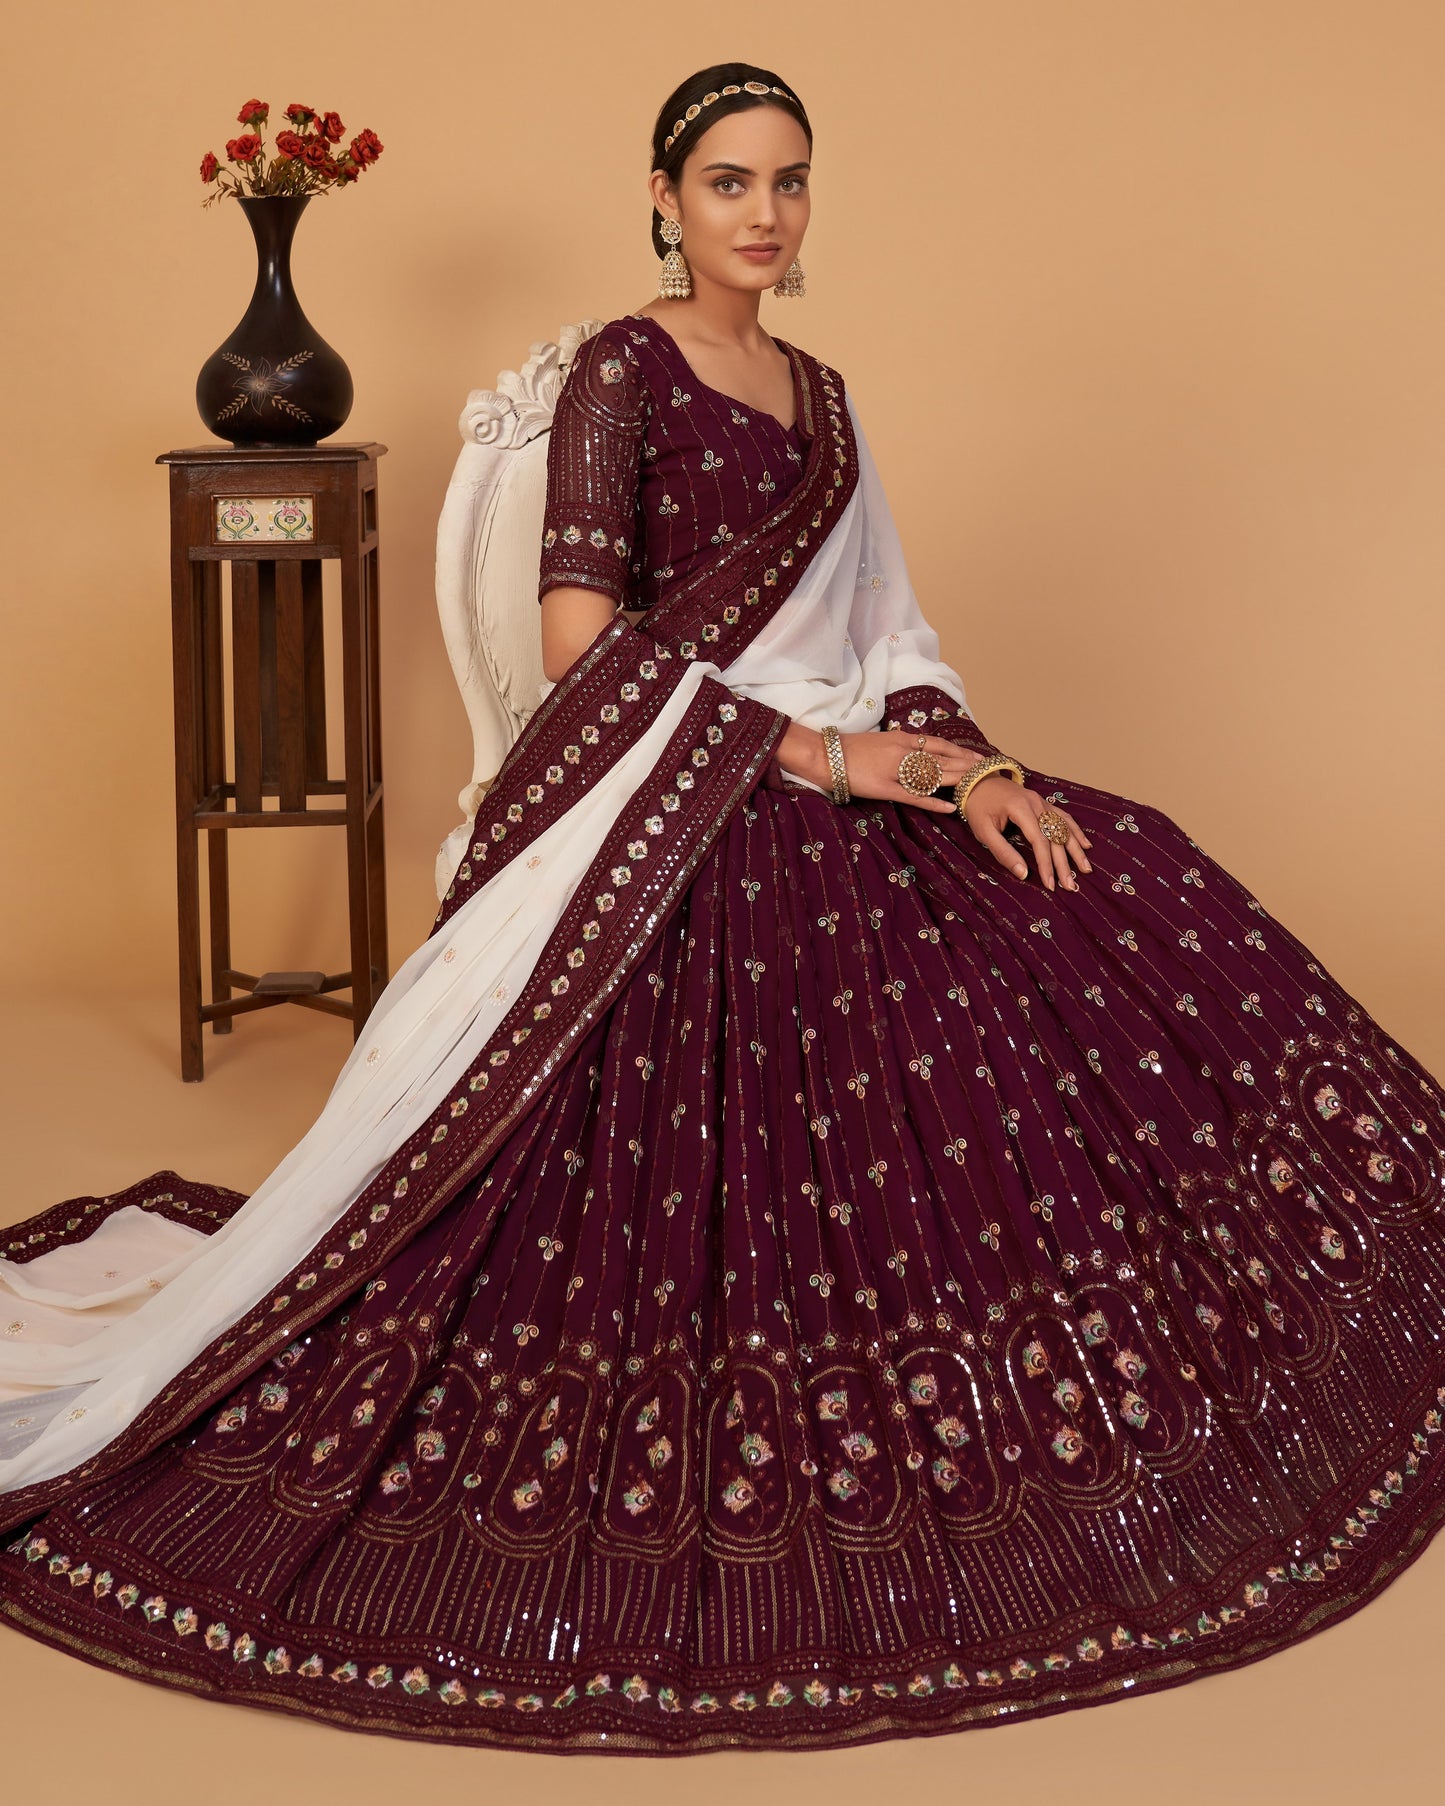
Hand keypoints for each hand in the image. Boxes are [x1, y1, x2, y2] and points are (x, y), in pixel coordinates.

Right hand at [831, 731, 989, 810]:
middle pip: (943, 759)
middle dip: (966, 766)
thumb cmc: (850, 749)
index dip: (960, 751)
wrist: (826, 755)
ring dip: (956, 780)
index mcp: (902, 739)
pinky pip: (914, 796)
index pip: (939, 744)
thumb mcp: (880, 741)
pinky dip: (933, 802)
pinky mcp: (886, 788)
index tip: (978, 756)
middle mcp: (903, 752)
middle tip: (988, 771)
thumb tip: (918, 751)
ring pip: (933, 775)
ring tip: (977, 784)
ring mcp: (896, 770)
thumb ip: (900, 746)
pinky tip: (949, 807)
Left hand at [964, 774, 1091, 890]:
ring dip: (1076, 850)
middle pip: (1055, 837)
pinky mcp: (1043, 802)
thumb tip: (1023, 874)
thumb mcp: (983, 831)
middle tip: (1070, 886)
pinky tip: (1086, 845)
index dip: (1046, 864)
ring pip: (1064, 828)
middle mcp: (1036, 803)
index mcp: (1020, 809)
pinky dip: (1076, 832)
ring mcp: (1042, 801)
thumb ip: (1003, 852)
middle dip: (1064, 864)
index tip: (1050, 884)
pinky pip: (1064, 817)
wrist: (977, 780)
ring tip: (1085, 869)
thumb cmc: (978, 807)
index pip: (1039, 842)